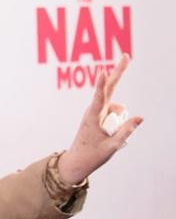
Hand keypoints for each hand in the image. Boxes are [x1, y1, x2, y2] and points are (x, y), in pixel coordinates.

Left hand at [58, 54, 142, 184]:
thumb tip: (141, 117)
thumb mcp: (112, 146)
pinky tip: (110, 135)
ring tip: (107, 137)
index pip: (99, 98)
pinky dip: (118, 123)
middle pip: (110, 89)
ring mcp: (97, 113)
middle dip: (118, 72)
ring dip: (120, 121)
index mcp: (92, 118)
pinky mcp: (99, 116)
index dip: (102, 84)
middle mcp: (94, 111)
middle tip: (126, 56)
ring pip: (118, 109)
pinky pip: (116, 115)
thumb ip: (126, 131)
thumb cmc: (92, 155)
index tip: (103, 71)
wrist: (77, 162)